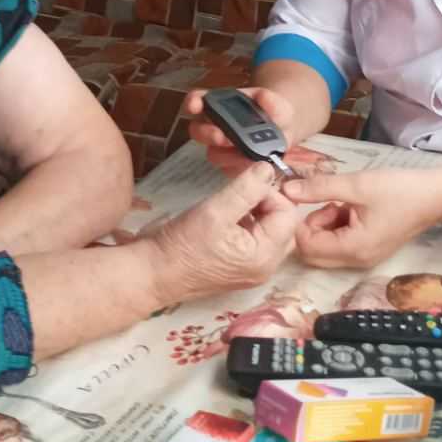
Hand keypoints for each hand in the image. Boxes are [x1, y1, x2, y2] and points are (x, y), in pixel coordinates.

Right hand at [149, 163, 297, 305]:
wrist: (153, 274)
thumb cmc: (182, 246)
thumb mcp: (215, 211)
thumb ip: (246, 188)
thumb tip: (268, 168)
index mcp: (265, 256)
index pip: (288, 213)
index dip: (270, 192)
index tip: (245, 184)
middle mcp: (265, 266)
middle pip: (282, 223)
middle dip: (265, 201)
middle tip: (238, 192)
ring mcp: (252, 268)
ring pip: (269, 229)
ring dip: (255, 210)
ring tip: (228, 203)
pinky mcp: (239, 266)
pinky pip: (255, 239)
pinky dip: (246, 222)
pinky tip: (224, 216)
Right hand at [182, 87, 299, 176]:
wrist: (283, 134)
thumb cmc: (274, 115)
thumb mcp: (276, 103)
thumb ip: (271, 101)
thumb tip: (263, 98)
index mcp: (219, 106)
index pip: (197, 100)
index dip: (193, 102)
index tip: (195, 105)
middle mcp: (214, 127)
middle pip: (198, 130)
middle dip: (208, 134)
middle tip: (221, 137)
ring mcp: (220, 149)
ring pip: (213, 154)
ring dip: (227, 155)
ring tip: (245, 156)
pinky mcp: (230, 167)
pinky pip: (229, 170)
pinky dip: (241, 168)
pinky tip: (254, 165)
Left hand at [281, 168, 441, 268]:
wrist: (436, 197)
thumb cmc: (398, 190)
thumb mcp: (356, 185)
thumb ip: (318, 188)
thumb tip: (286, 190)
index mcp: (352, 248)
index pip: (306, 246)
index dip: (301, 223)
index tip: (313, 200)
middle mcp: (356, 261)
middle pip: (313, 253)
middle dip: (313, 226)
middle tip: (331, 203)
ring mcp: (363, 259)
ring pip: (325, 249)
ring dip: (326, 225)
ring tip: (345, 203)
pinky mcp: (369, 252)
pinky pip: (340, 245)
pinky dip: (338, 227)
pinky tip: (353, 209)